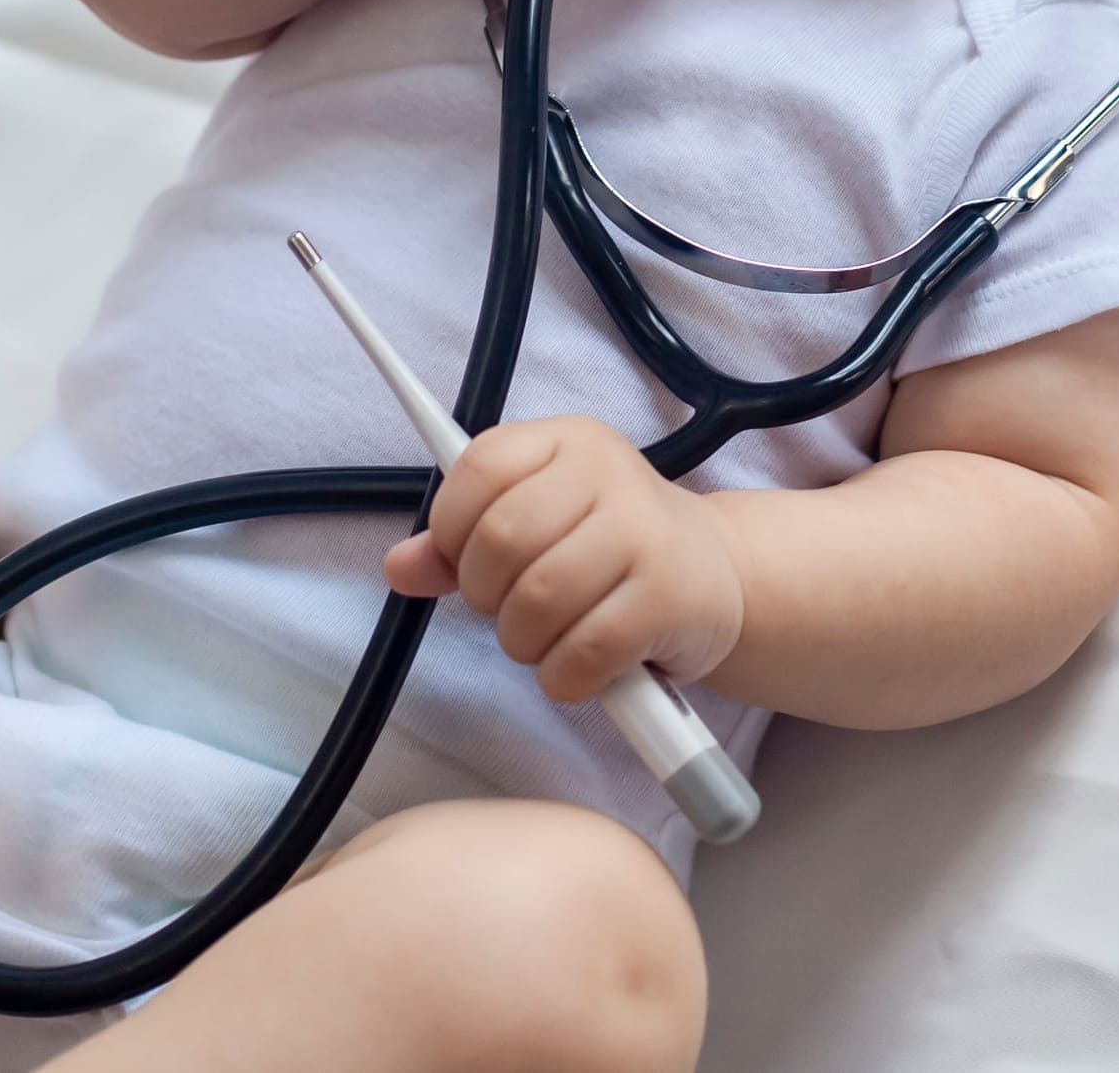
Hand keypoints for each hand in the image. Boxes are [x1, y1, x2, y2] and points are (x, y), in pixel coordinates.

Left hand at [382, 415, 746, 701]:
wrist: (720, 574)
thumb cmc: (612, 547)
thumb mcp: (541, 522)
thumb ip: (464, 543)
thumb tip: (398, 567)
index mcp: (568, 441)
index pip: (478, 467)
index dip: (453, 526)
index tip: (470, 560)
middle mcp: (609, 473)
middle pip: (500, 540)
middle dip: (489, 596)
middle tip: (514, 608)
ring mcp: (643, 532)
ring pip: (536, 603)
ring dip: (525, 643)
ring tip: (551, 637)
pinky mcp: (668, 597)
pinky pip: (581, 654)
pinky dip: (566, 677)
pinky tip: (584, 665)